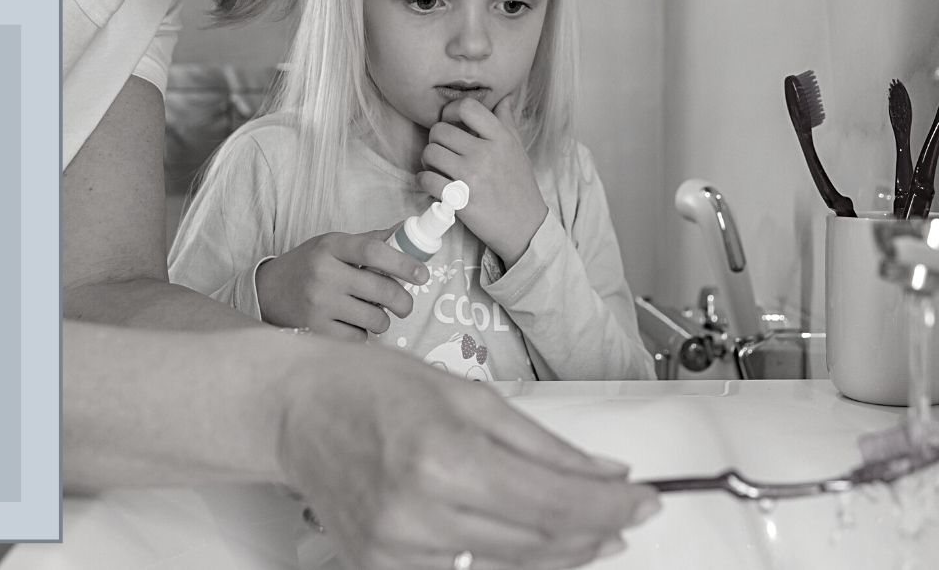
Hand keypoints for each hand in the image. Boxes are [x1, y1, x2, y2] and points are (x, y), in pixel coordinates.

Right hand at [256, 230, 428, 339]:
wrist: (267, 292)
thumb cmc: (310, 266)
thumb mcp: (334, 246)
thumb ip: (371, 241)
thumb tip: (409, 232)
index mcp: (331, 247)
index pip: (374, 251)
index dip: (404, 263)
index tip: (422, 274)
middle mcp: (324, 273)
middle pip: (382, 290)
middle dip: (404, 301)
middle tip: (405, 305)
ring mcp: (318, 304)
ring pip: (375, 319)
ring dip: (382, 320)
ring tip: (371, 314)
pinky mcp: (315, 330)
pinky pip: (359, 338)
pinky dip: (363, 334)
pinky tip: (350, 324)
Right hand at [276, 341, 660, 568]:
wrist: (294, 409)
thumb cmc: (369, 386)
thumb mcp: (467, 394)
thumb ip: (541, 442)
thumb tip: (604, 474)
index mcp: (444, 456)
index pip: (555, 503)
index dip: (612, 508)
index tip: (644, 502)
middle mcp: (420, 511)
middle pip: (540, 545)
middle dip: (596, 532)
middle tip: (627, 516)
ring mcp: (398, 549)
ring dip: (562, 555)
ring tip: (590, 532)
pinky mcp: (382, 568)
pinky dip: (509, 565)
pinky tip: (532, 545)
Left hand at [418, 96, 548, 261]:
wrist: (526, 227)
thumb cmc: (519, 186)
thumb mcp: (518, 150)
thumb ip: (507, 122)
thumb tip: (503, 97)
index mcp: (501, 138)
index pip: (468, 107)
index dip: (451, 111)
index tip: (450, 122)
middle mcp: (486, 153)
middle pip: (440, 130)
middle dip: (435, 140)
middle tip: (441, 150)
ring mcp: (472, 177)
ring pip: (430, 153)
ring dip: (427, 160)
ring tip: (436, 167)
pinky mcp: (460, 199)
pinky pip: (427, 180)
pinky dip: (424, 181)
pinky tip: (432, 184)